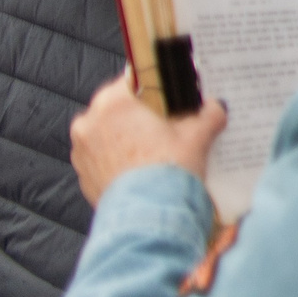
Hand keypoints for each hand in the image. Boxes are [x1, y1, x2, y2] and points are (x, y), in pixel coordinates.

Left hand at [71, 72, 225, 206]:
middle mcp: (89, 121)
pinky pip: (102, 159)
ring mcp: (81, 150)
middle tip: (166, 123)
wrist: (149, 218)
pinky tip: (142, 169)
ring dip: (126, 136)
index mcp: (113, 102)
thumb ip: (208, 114)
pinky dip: (118, 160)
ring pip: (108, 133)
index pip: (133, 79)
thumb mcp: (198, 135)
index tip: (169, 94)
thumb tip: (216, 107)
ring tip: (154, 150)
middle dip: (140, 113)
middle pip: (118, 106)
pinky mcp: (82, 176)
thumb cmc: (168, 170)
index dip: (155, 86)